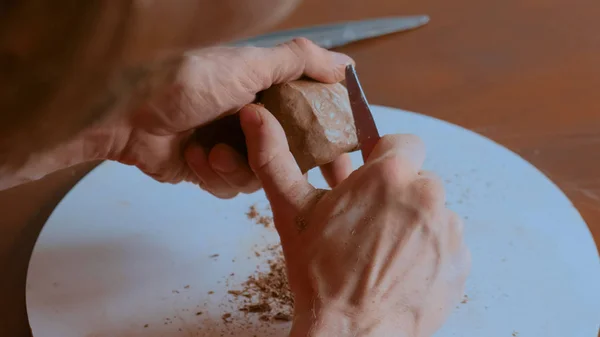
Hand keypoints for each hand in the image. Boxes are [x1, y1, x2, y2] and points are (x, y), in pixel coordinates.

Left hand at [0, 38, 353, 192]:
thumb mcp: (247, 65)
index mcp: (265, 90)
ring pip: (259, 176)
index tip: (335, 157)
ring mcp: (229, 146)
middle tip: (251, 144)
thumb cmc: (185, 82)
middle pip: (287, 153)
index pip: (309, 116)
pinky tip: (192, 157)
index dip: (324, 137)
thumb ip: (298, 62)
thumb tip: (346, 64)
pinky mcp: (208, 170)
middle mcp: (251, 118)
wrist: (124, 114)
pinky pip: (228, 188)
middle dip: (269, 155)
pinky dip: (211, 174)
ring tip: (210, 150)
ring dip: (234, 166)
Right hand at [239, 103, 470, 336]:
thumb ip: (274, 158)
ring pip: (433, 210)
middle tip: (369, 223)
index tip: (372, 180)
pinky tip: (401, 268)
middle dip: (397, 194)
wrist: (349, 334)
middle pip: (418, 178)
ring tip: (383, 250)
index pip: (404, 142)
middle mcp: (426, 195)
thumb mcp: (292, 212)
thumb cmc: (320, 274)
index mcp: (388, 175)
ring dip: (413, 222)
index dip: (385, 159)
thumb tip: (254, 115)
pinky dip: (429, 251)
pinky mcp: (461, 260)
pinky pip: (447, 242)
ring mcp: (448, 230)